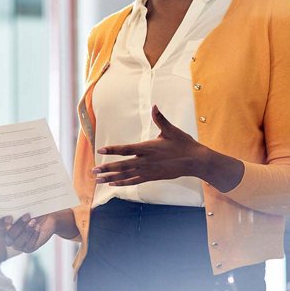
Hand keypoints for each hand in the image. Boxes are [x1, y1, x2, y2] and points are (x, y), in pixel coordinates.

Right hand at [0, 210, 77, 251]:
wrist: (47, 218)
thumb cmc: (33, 210)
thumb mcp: (26, 207)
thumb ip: (18, 206)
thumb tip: (14, 198)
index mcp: (4, 227)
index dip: (1, 224)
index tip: (10, 217)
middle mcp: (9, 237)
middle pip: (9, 236)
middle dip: (18, 226)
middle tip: (27, 215)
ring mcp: (18, 244)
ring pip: (18, 242)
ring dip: (26, 231)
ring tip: (34, 221)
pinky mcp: (28, 248)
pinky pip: (28, 245)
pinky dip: (33, 236)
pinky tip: (38, 228)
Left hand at [94, 105, 212, 186]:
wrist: (196, 161)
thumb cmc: (184, 144)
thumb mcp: (171, 130)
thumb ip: (160, 119)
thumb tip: (154, 106)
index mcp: (148, 148)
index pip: (127, 148)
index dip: (113, 149)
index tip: (100, 150)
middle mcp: (146, 161)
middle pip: (123, 165)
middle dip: (107, 168)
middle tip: (93, 170)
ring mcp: (149, 171)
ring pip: (126, 175)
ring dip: (111, 178)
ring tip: (98, 180)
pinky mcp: (152, 177)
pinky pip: (134, 181)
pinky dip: (123, 183)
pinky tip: (113, 184)